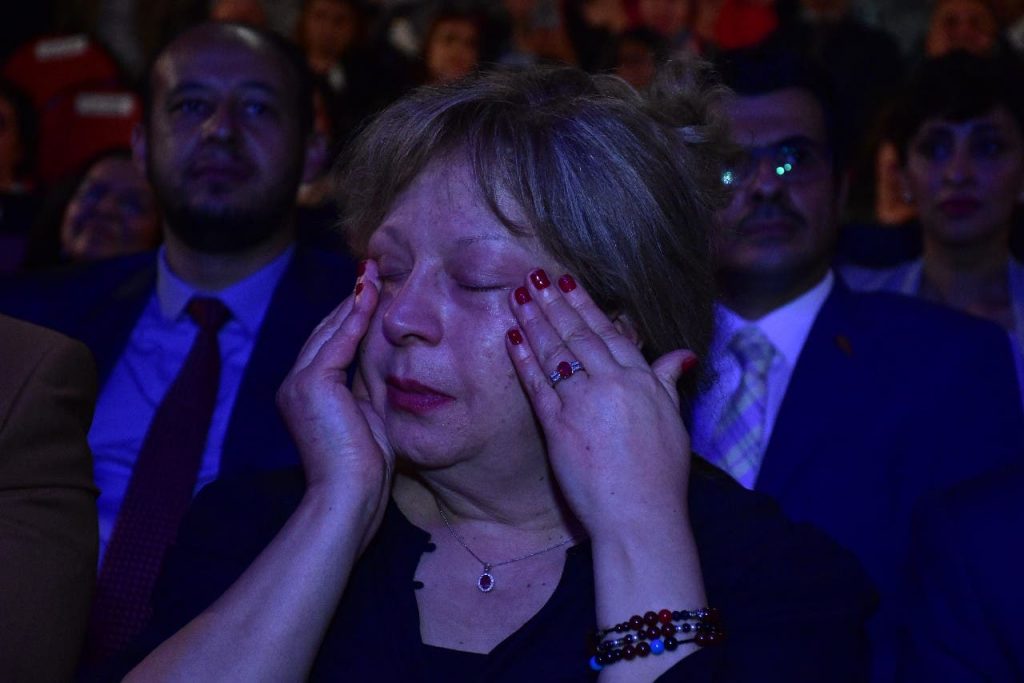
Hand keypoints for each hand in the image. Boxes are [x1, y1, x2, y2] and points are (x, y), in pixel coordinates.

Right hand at [277, 260, 392, 533]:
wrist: (349, 498)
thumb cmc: (364, 471)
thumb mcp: (367, 419)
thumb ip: (367, 388)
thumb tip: (383, 362)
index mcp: (306, 395)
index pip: (330, 345)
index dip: (351, 316)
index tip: (373, 290)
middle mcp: (294, 385)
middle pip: (326, 331)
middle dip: (351, 299)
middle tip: (373, 269)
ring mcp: (298, 383)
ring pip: (329, 331)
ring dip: (354, 299)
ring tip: (374, 272)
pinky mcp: (312, 384)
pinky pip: (338, 341)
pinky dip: (356, 316)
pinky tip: (372, 294)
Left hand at [504, 269, 696, 539]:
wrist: (640, 514)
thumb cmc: (661, 475)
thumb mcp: (673, 421)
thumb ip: (668, 382)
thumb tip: (682, 354)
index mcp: (640, 380)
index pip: (607, 332)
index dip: (584, 305)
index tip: (567, 281)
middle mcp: (611, 383)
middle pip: (576, 334)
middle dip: (553, 303)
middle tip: (533, 277)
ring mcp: (582, 403)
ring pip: (555, 352)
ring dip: (534, 320)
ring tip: (517, 295)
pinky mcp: (558, 426)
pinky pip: (537, 384)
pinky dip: (523, 358)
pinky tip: (512, 337)